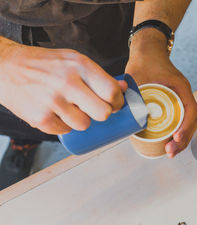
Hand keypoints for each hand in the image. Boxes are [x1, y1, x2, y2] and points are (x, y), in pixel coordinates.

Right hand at [0, 38, 126, 134]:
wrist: (5, 67)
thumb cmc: (44, 64)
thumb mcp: (73, 60)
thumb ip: (98, 75)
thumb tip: (124, 88)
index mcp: (79, 66)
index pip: (111, 91)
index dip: (117, 102)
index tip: (114, 104)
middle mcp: (67, 83)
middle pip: (103, 113)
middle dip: (103, 114)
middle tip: (96, 109)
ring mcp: (52, 101)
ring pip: (84, 125)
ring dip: (81, 120)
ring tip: (71, 109)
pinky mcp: (39, 118)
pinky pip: (65, 131)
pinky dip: (63, 125)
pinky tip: (56, 112)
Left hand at [126, 33, 196, 157]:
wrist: (148, 49)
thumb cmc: (146, 58)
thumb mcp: (136, 75)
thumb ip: (128, 91)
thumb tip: (119, 112)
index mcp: (180, 87)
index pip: (190, 110)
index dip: (185, 126)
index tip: (176, 138)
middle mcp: (183, 94)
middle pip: (191, 121)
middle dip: (183, 139)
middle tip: (170, 151)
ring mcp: (180, 99)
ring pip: (187, 123)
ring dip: (181, 139)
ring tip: (170, 151)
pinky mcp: (174, 103)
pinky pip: (181, 120)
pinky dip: (177, 132)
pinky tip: (169, 142)